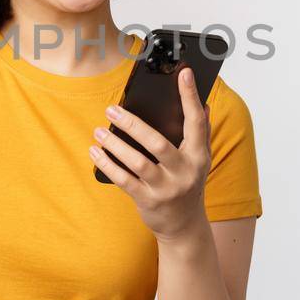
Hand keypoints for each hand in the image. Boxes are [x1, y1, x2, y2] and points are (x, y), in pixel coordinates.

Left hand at [87, 66, 212, 241]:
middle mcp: (185, 172)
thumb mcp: (200, 160)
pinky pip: (124, 180)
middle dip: (133, 124)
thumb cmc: (188, 184)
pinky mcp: (148, 201)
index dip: (190, 96)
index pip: (196, 122)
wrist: (185, 226)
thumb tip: (204, 105)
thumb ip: (201, 134)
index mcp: (199, 156)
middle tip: (112, 108)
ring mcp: (166, 188)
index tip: (184, 73)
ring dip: (115, 145)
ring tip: (99, 131)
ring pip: (137, 162)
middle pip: (157, 143)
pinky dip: (108, 165)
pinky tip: (95, 152)